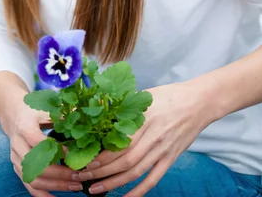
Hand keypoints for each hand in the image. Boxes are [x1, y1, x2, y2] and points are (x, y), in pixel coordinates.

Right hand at [7, 101, 82, 196]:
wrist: (14, 116)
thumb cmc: (33, 112)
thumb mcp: (46, 109)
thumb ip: (63, 115)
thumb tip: (85, 118)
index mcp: (25, 128)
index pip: (39, 143)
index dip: (56, 151)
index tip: (72, 154)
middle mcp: (18, 146)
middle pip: (38, 166)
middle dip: (60, 174)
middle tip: (79, 176)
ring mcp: (16, 159)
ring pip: (34, 179)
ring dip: (55, 186)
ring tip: (75, 186)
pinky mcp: (17, 169)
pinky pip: (29, 186)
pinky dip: (42, 194)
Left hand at [76, 82, 211, 196]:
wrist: (199, 102)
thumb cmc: (170, 95)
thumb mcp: (146, 96)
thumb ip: (127, 108)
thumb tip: (103, 117)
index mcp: (143, 118)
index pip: (118, 142)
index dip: (101, 155)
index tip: (85, 160)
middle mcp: (152, 136)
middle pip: (124, 160)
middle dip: (101, 171)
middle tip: (84, 177)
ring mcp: (162, 149)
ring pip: (135, 172)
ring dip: (114, 183)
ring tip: (97, 190)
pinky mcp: (171, 158)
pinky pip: (153, 179)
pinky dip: (139, 192)